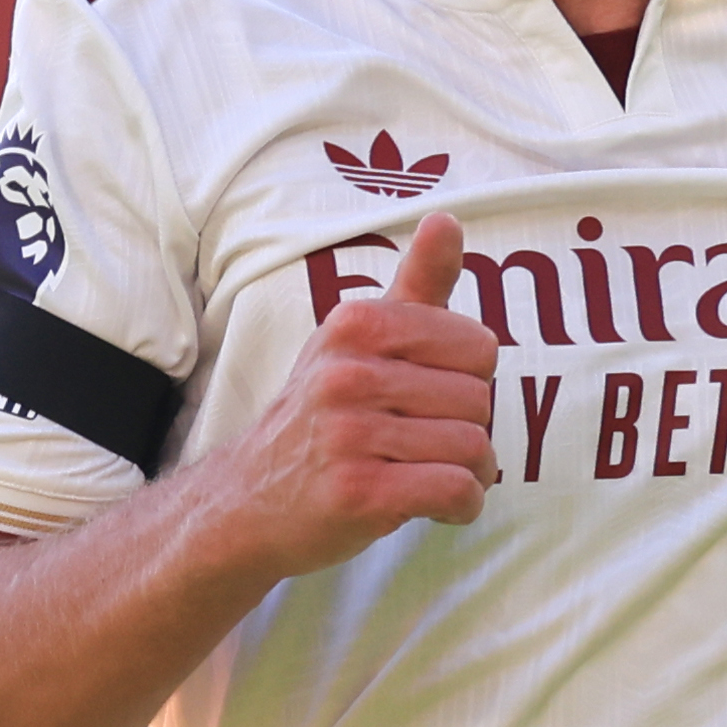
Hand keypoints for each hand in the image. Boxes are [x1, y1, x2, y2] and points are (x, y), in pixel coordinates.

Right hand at [206, 212, 498, 578]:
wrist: (247, 501)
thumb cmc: (319, 418)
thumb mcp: (355, 342)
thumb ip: (414, 286)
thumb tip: (448, 219)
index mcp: (356, 326)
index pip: (478, 347)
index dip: (468, 381)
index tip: (430, 399)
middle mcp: (348, 373)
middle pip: (479, 400)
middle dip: (470, 431)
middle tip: (429, 447)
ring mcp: (349, 434)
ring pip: (473, 448)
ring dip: (472, 474)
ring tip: (433, 476)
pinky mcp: (357, 493)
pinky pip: (455, 491)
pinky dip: (463, 506)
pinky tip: (442, 507)